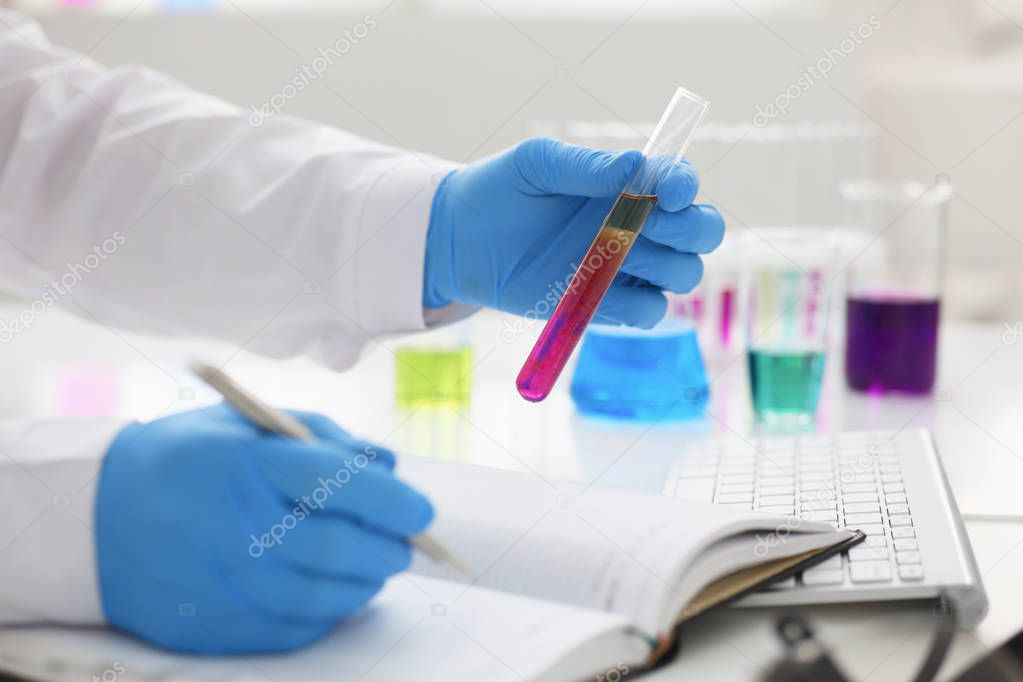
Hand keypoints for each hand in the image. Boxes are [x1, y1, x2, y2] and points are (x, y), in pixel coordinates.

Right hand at [95, 404, 432, 653]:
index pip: (344, 485)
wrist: (97, 519)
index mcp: (249, 466)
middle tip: (404, 541)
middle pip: (346, 549)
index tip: (422, 508)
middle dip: (393, 547)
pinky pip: (301, 628)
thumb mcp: (249, 424)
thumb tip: (388, 466)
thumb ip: (325, 437)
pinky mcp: (221, 626)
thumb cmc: (186, 460)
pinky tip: (334, 587)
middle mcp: (240, 530)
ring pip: (331, 597)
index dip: (396, 500)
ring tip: (373, 562)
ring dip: (368, 580)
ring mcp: (229, 584)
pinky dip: (332, 609)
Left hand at [423, 137, 724, 327]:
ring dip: (667, 268)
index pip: (679, 182)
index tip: (671, 192)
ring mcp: (624, 266)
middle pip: (701, 232)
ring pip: (683, 274)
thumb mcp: (536, 165)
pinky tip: (600, 289)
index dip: (685, 186)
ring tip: (614, 256)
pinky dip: (639, 306)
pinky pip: (648, 312)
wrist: (458, 242)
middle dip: (692, 230)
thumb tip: (635, 164)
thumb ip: (585, 166)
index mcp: (626, 183)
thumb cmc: (498, 191)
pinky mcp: (605, 304)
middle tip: (648, 227)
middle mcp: (636, 224)